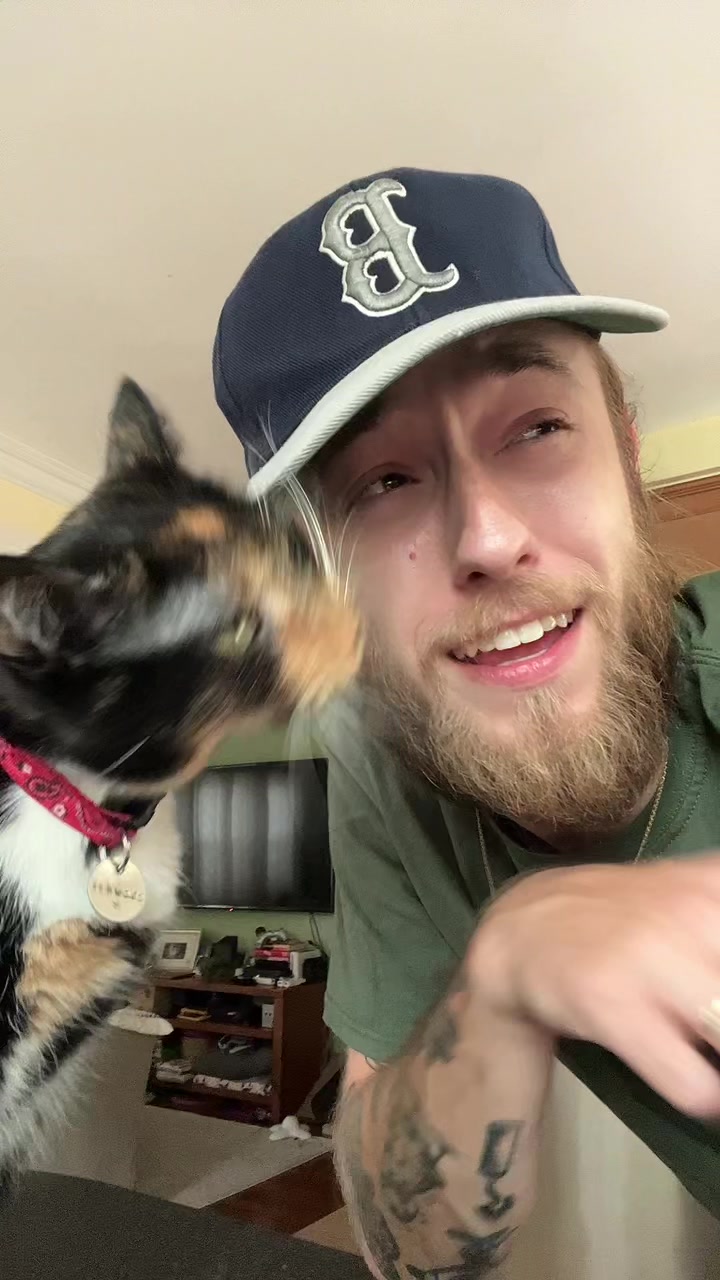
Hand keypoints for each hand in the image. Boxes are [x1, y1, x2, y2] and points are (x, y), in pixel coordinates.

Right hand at [469, 856, 719, 1116]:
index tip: (716, 1009)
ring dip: (719, 1058)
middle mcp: (692, 912)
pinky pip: (696, 1086)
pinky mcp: (614, 1005)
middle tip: (710, 1029)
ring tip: (705, 1050)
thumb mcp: (695, 896)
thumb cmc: (626, 919)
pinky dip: (705, 1096)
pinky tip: (691, 1075)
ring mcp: (651, 958)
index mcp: (715, 887)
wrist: (523, 929)